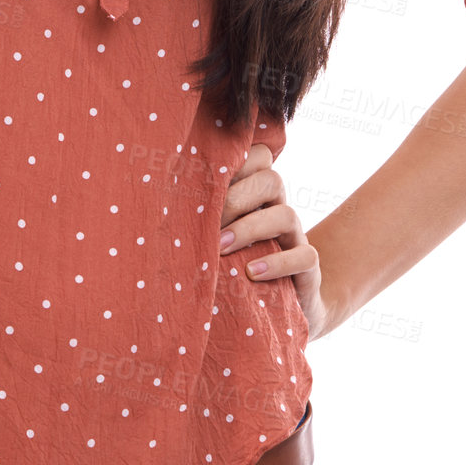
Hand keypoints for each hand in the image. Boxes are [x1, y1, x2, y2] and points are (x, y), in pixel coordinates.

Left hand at [219, 144, 331, 340]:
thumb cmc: (235, 266)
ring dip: (250, 229)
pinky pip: (306, 257)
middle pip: (272, 180)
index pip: (259, 158)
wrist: (283, 307)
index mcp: (258, 196)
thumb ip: (201, 220)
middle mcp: (278, 211)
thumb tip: (156, 207)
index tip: (203, 183)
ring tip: (221, 249)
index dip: (236, 164)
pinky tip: (251, 273)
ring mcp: (296, 239)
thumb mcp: (219, 239)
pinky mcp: (309, 270)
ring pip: (287, 215)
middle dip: (237, 198)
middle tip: (208, 222)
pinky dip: (278, 263)